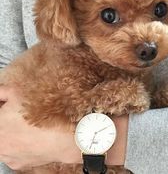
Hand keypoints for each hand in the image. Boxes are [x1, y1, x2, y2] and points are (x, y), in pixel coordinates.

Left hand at [0, 86, 128, 169]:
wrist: (73, 136)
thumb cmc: (49, 114)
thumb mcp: (21, 93)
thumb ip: (3, 91)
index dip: (3, 104)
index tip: (12, 102)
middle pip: (1, 127)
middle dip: (9, 117)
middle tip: (26, 111)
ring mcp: (10, 157)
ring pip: (9, 139)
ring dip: (16, 131)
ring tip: (35, 123)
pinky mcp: (22, 164)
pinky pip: (19, 150)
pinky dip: (25, 143)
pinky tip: (38, 135)